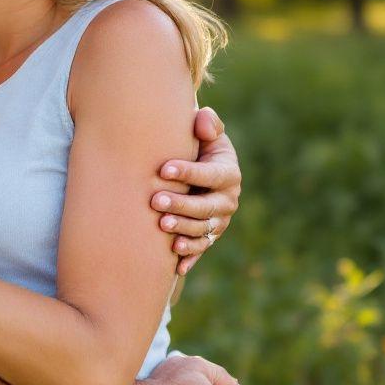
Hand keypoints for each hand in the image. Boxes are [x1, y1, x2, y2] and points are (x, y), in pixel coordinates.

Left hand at [152, 107, 241, 273]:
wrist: (199, 171)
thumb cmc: (199, 147)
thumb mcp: (207, 133)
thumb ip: (207, 124)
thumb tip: (202, 121)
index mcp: (228, 173)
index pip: (210, 174)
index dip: (188, 172)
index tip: (163, 169)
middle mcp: (227, 200)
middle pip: (206, 207)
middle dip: (182, 205)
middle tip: (155, 201)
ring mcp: (219, 221)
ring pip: (203, 230)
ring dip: (184, 230)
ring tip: (162, 225)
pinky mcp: (209, 237)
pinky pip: (201, 248)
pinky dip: (190, 257)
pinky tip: (175, 263)